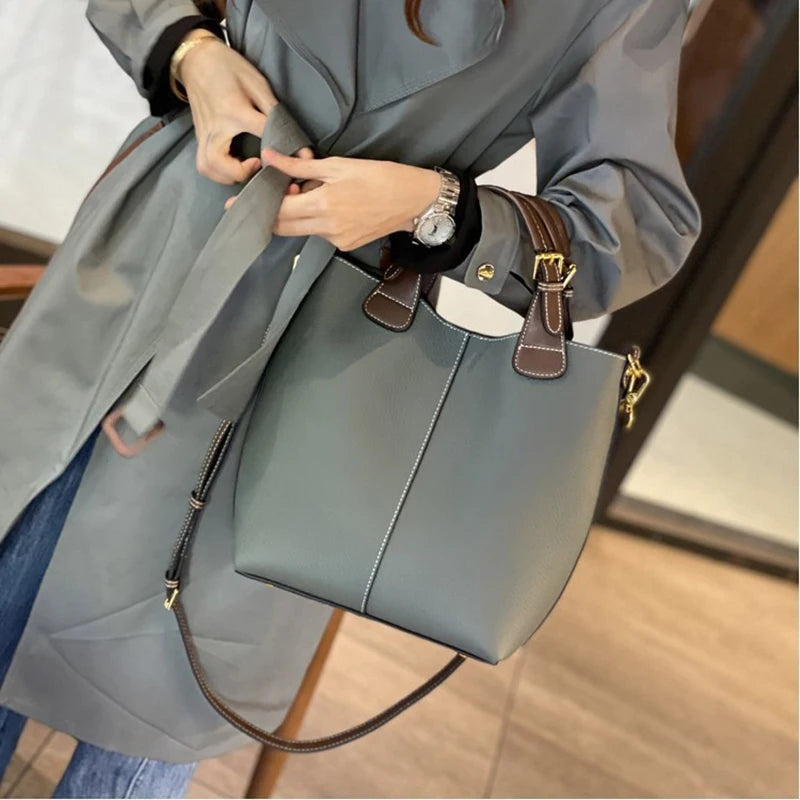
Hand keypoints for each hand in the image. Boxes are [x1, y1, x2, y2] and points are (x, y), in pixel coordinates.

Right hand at [178, 32, 311, 183]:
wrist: (196, 59)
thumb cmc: (229, 67)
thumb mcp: (257, 83)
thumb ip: (274, 112)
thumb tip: (297, 140)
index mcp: (234, 110)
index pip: (263, 134)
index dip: (286, 147)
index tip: (300, 156)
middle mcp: (215, 127)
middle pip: (220, 163)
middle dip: (241, 173)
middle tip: (258, 165)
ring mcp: (203, 134)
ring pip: (208, 168)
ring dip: (228, 176)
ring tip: (246, 169)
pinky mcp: (198, 138)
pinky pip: (204, 164)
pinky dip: (218, 173)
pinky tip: (233, 168)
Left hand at [258, 149, 441, 250]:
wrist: (414, 201)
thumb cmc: (381, 177)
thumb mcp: (338, 165)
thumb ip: (300, 166)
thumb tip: (270, 158)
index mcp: (323, 206)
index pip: (279, 211)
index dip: (258, 206)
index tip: (236, 203)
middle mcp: (327, 228)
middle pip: (284, 227)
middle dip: (270, 214)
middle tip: (259, 201)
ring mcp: (337, 239)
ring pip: (302, 230)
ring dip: (295, 215)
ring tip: (305, 192)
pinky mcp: (346, 244)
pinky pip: (319, 233)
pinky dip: (314, 220)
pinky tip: (326, 204)